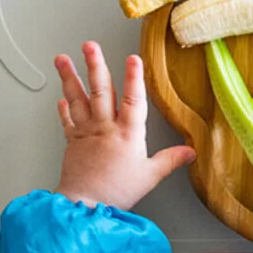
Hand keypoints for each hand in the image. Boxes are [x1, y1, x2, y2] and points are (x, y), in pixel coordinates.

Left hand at [53, 41, 194, 209]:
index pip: (133, 100)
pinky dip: (64, 106)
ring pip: (78, 99)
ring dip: (70, 77)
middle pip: (100, 91)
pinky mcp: (72, 142)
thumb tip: (191, 151)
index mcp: (128, 133)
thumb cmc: (117, 192)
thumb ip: (170, 160)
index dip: (134, 78)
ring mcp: (86, 132)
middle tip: (90, 46)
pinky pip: (67, 119)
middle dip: (95, 65)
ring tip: (62, 59)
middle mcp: (105, 128)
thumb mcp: (150, 176)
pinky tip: (62, 95)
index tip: (133, 58)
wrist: (85, 206)